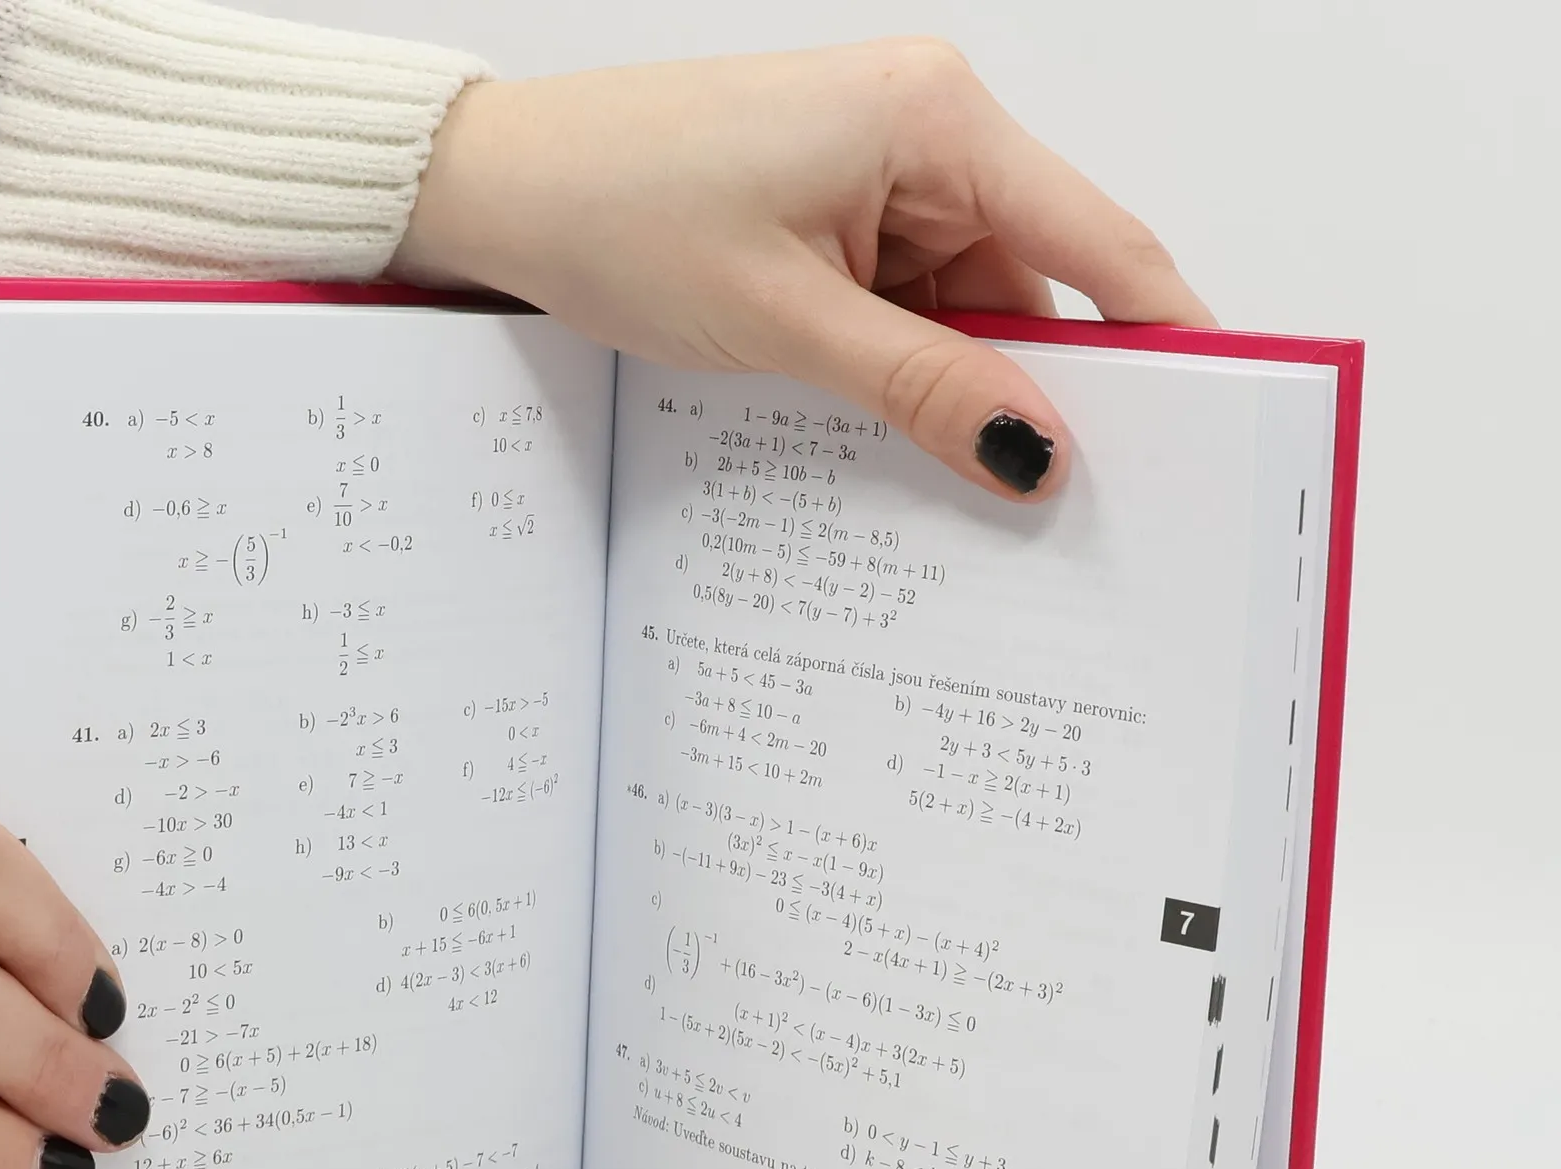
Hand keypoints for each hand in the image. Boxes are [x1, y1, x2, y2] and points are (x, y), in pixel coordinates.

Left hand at [393, 38, 1214, 502]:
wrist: (502, 187)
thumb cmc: (623, 215)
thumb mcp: (789, 323)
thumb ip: (923, 389)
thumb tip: (1034, 451)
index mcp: (937, 120)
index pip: (1095, 241)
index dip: (1160, 334)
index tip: (1211, 418)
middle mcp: (925, 128)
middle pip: (1031, 281)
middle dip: (1034, 387)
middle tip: (1054, 504)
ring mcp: (877, 168)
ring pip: (965, 302)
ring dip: (954, 385)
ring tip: (946, 482)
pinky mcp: (833, 206)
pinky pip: (904, 298)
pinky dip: (903, 364)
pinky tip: (888, 429)